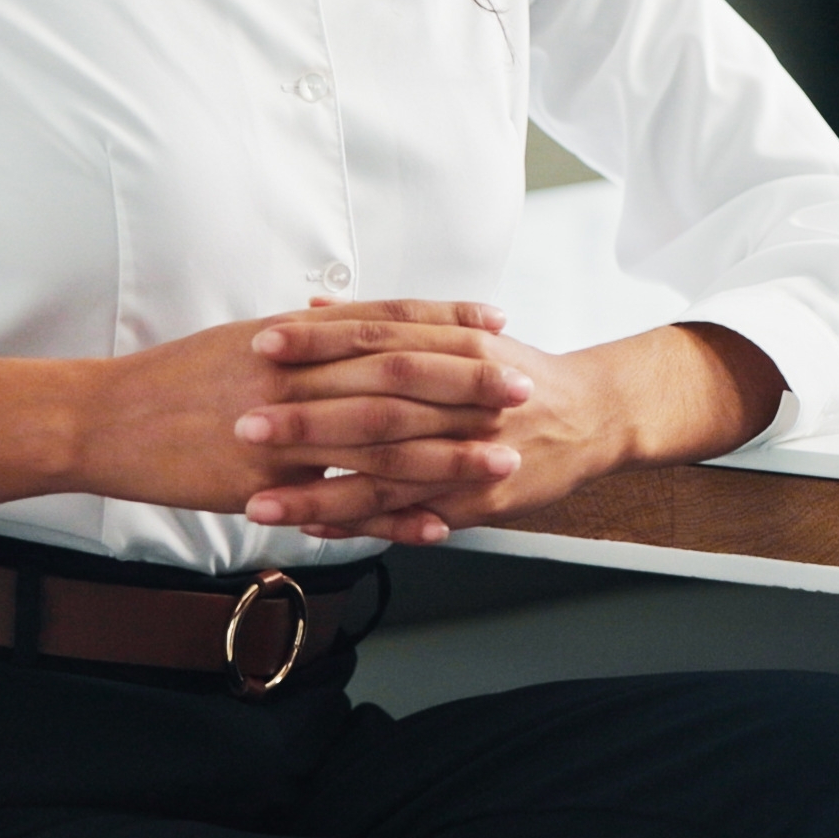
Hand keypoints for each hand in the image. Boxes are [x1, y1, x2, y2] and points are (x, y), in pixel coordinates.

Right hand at [0, 299, 522, 531]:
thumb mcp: (240, 341)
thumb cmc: (172, 379)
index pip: (384, 321)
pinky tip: (435, 525)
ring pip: (379, 441)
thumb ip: (300, 335)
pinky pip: (339, 503)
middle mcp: (294, 376)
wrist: (103, 419)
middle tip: (526, 387)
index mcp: (293, 336)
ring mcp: (281, 432)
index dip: (444, 321)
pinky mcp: (264, 484)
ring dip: (447, 452)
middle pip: (397, 376)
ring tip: (502, 461)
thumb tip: (344, 316)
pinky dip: (391, 515)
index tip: (497, 320)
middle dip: (466, 383)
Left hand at [237, 319, 786, 544]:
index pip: (380, 338)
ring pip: (388, 475)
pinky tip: (316, 533)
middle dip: (308, 420)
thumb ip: (384, 323)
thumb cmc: (514, 372)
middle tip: (244, 426)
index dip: (320, 341)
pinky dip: (364, 526)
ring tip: (259, 505)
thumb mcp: (459, 333)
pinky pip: (412, 516)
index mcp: (460, 346)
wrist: (594, 416)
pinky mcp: (478, 502)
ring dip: (321, 494)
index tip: (261, 343)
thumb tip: (310, 303)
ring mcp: (472, 455)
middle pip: (378, 407)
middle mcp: (466, 398)